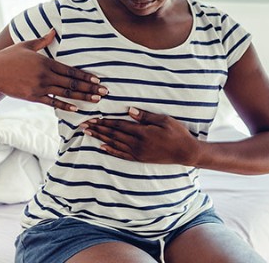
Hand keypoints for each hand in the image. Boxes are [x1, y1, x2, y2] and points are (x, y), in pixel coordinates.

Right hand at [0, 29, 107, 110]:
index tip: (99, 80)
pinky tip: (76, 109)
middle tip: (105, 92)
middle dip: (90, 88)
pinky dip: (65, 106)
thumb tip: (53, 30)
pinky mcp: (33, 97)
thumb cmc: (8, 57)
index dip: (86, 76)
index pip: (71, 70)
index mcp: (46, 62)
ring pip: (65, 94)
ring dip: (82, 97)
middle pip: (72, 83)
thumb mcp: (26, 45)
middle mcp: (45, 76)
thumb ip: (42, 40)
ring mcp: (39, 87)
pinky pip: (52, 103)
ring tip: (96, 100)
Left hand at [80, 107, 199, 164]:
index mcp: (143, 132)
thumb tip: (129, 110)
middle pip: (113, 135)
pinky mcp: (140, 158)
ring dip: (100, 138)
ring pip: (114, 144)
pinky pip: (121, 155)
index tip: (93, 117)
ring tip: (88, 133)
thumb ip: (146, 116)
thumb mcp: (164, 120)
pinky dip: (110, 150)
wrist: (185, 152)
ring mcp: (138, 152)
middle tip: (84, 124)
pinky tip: (102, 147)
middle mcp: (137, 143)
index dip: (105, 121)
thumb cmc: (177, 133)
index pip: (119, 125)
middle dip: (98, 129)